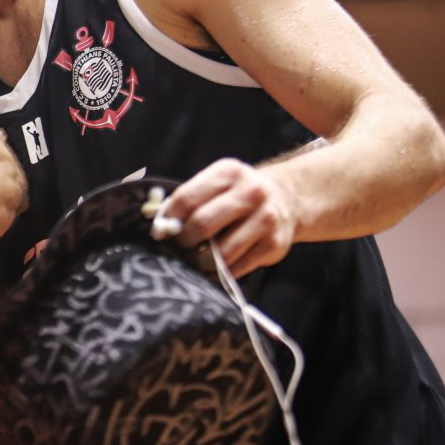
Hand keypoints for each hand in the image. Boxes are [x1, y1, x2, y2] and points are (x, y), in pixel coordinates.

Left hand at [159, 158, 297, 277]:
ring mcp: (265, 219)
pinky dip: (220, 272)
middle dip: (184, 240)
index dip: (168, 220)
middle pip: (202, 224)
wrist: (286, 199)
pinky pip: (237, 267)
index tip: (160, 232)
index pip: (187, 198)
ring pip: (221, 252)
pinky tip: (214, 267)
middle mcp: (250, 193)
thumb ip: (189, 199)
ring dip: (201, 261)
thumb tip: (159, 225)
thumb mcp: (216, 183)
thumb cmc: (237, 194)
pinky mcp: (274, 244)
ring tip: (194, 259)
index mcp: (228, 173)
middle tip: (179, 246)